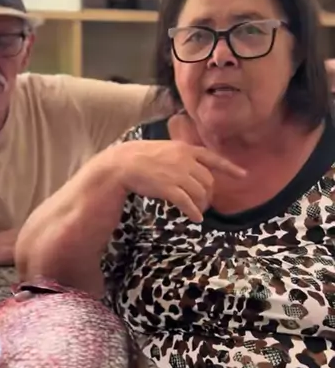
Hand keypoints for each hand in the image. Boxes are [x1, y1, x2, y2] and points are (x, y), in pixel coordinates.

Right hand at [114, 140, 245, 222]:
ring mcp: (178, 175)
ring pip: (200, 193)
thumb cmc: (141, 157)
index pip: (213, 158)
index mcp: (186, 149)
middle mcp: (185, 161)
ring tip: (199, 210)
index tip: (243, 175)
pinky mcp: (169, 188)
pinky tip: (196, 218)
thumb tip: (193, 170)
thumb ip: (181, 157)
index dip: (230, 168)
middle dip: (209, 194)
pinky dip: (194, 212)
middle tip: (205, 202)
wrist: (124, 163)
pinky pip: (188, 203)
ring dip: (202, 205)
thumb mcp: (165, 149)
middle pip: (208, 181)